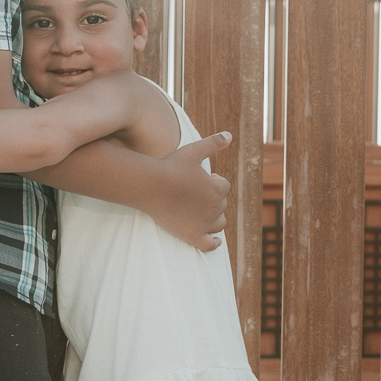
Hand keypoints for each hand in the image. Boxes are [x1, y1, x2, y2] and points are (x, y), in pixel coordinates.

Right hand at [150, 132, 232, 251]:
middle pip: (221, 204)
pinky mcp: (192, 235)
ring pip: (219, 223)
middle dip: (214, 198)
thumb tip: (230, 135)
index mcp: (218, 188)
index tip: (206, 178)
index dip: (216, 182)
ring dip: (216, 218)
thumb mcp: (194, 151)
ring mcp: (204, 223)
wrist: (151, 186)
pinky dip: (214, 243)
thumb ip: (213, 143)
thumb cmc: (171, 166)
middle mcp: (215, 207)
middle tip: (198, 193)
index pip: (224, 186)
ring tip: (206, 213)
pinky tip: (215, 242)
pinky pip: (209, 245)